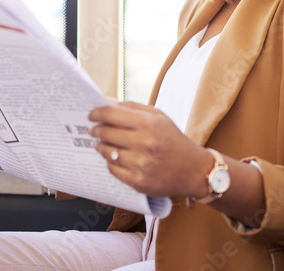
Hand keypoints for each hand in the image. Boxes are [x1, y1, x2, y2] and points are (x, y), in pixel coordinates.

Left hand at [88, 101, 212, 197]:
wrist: (193, 170)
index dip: (97, 113)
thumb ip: (133, 108)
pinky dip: (111, 162)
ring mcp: (141, 164)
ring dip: (101, 146)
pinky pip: (113, 169)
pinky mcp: (138, 182)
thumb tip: (107, 102)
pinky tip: (115, 158)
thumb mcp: (159, 117)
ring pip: (107, 152)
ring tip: (101, 143)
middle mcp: (145, 144)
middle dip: (96, 130)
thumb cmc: (173, 140)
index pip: (112, 114)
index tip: (91, 115)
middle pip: (106, 133)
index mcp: (149, 124)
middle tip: (93, 129)